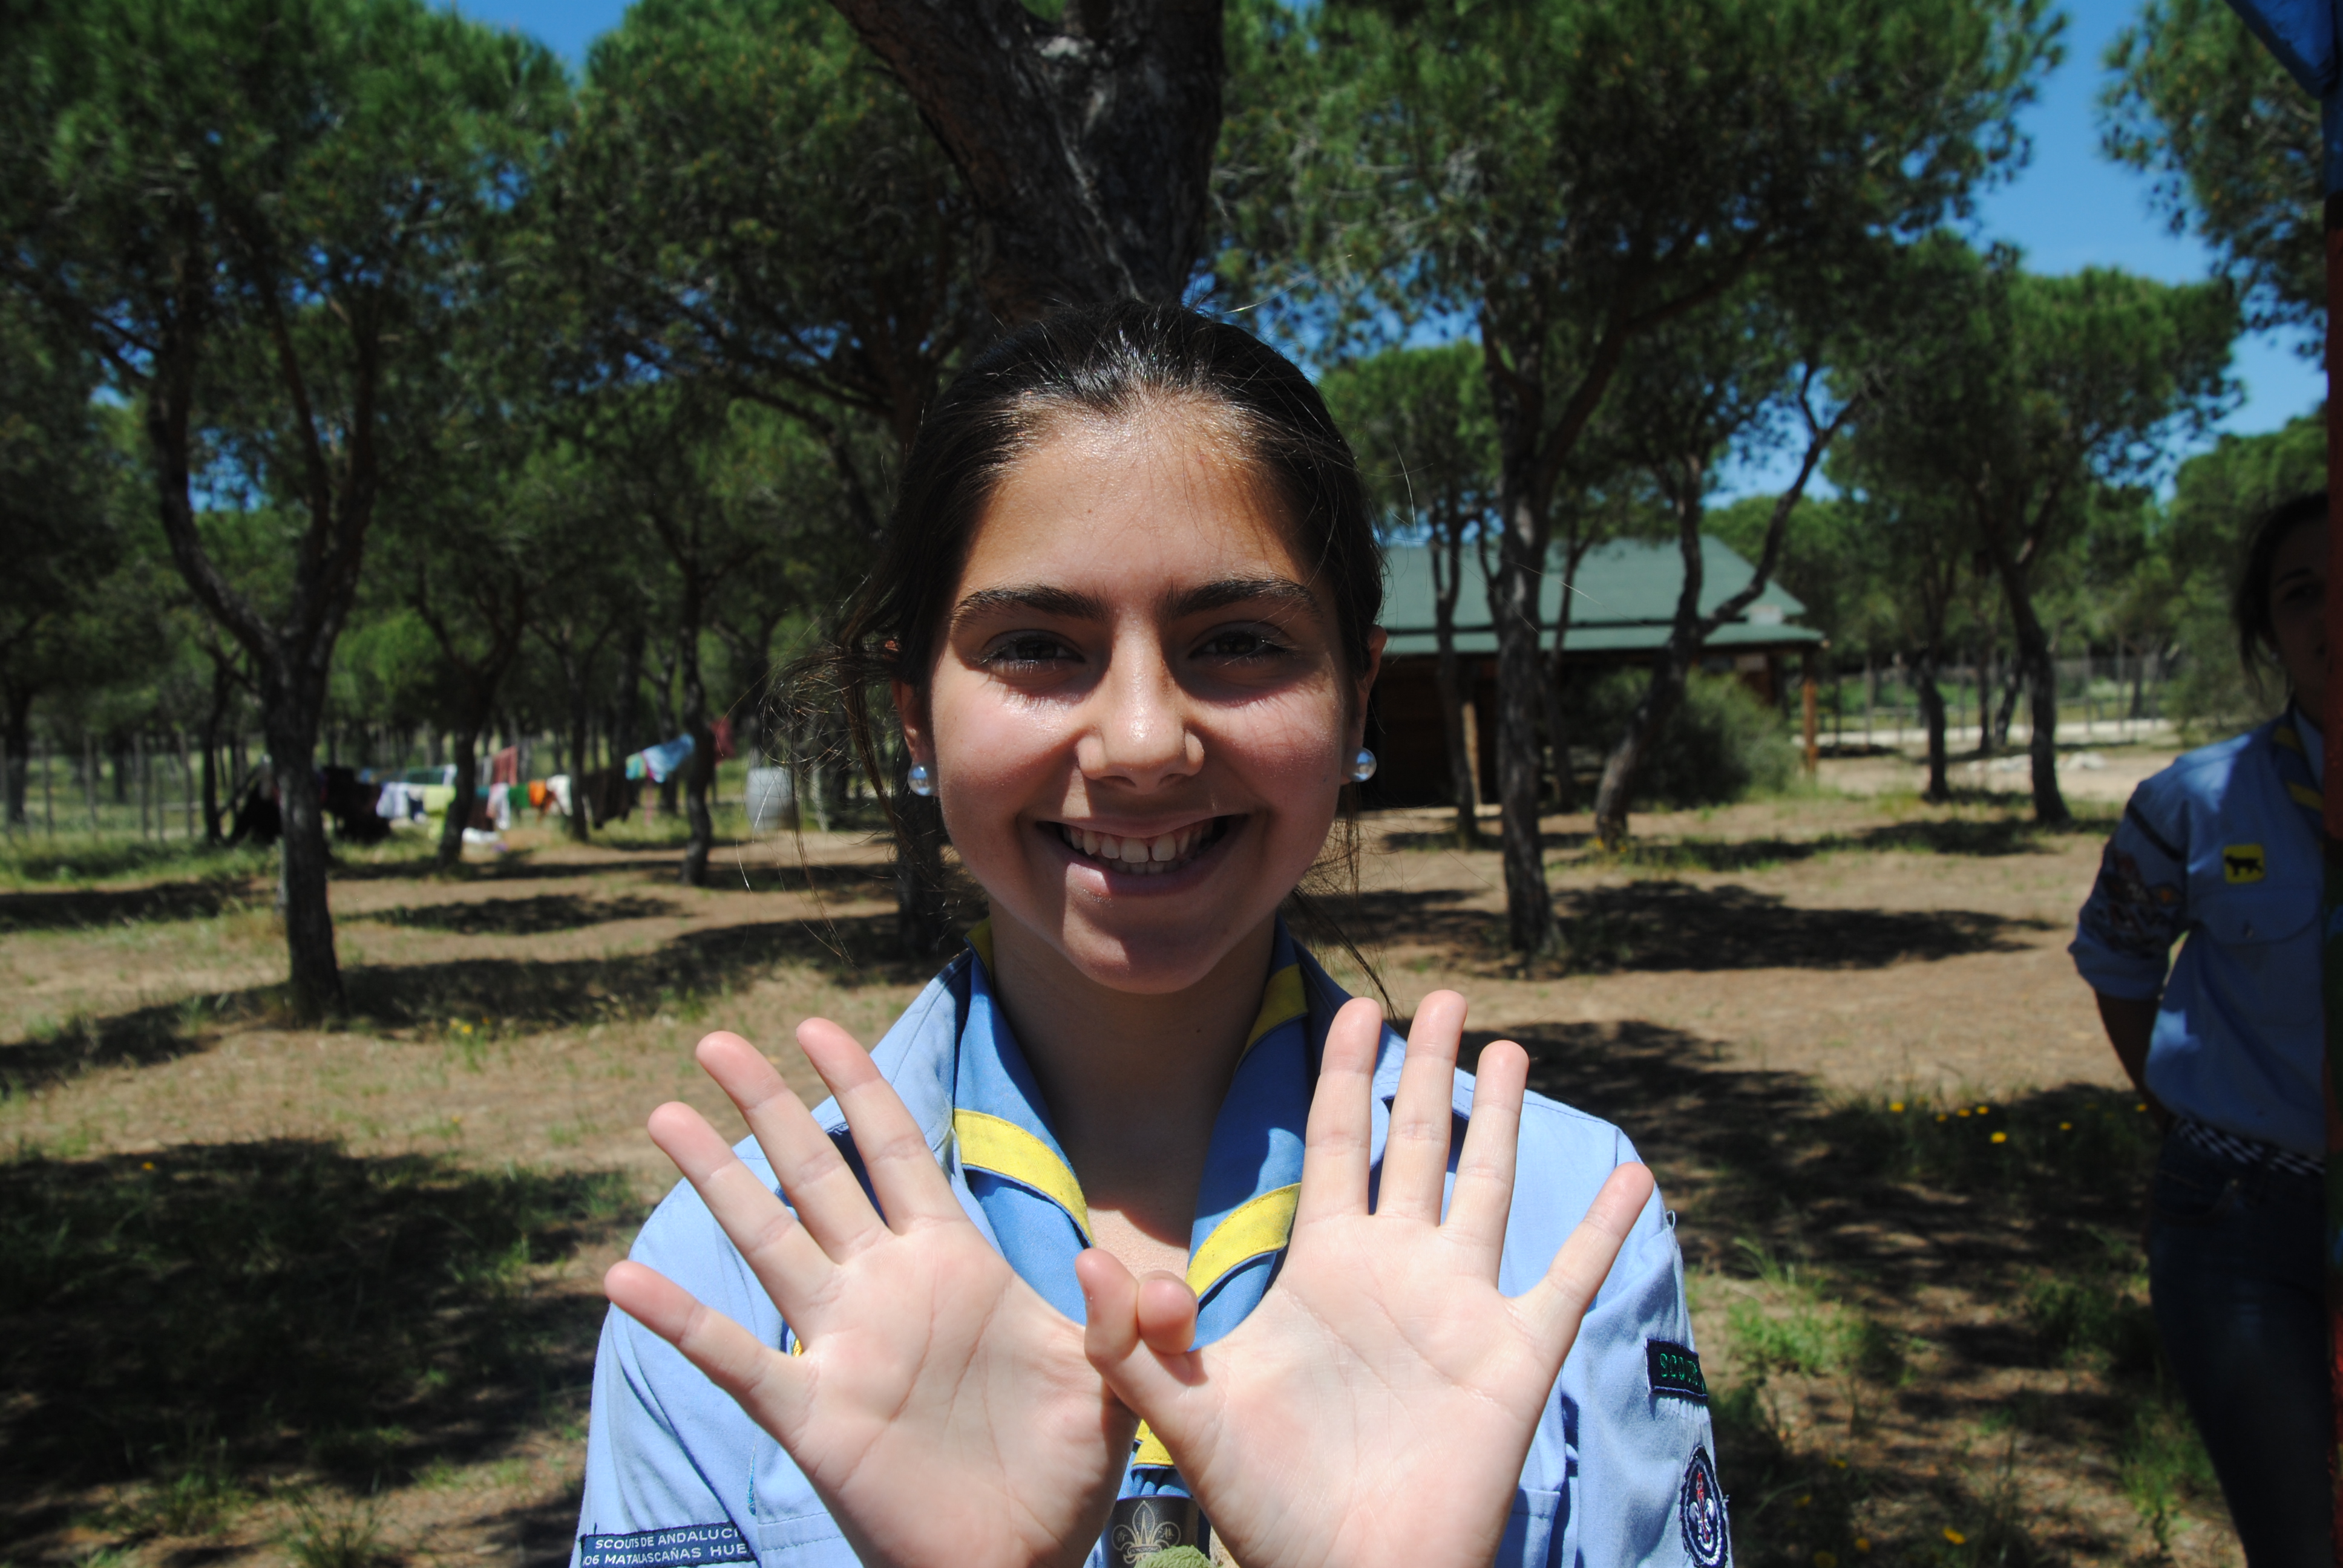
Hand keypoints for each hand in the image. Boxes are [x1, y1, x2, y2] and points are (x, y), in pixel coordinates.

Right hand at [605, 1026, 1137, 1567]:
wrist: (1028, 1563)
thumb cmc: (1067, 1471)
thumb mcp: (1114, 1383)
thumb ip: (1120, 1319)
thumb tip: (1113, 1261)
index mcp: (953, 1263)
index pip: (896, 1151)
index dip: (858, 1087)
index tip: (815, 1026)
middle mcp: (886, 1289)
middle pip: (816, 1175)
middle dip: (767, 1105)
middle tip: (715, 1042)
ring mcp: (844, 1347)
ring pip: (767, 1241)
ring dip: (715, 1179)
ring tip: (661, 1116)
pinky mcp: (816, 1416)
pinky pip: (736, 1358)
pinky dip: (681, 1320)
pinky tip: (622, 1278)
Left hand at [1076, 992, 1653, 1567]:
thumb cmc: (1265, 1510)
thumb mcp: (1185, 1416)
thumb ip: (1135, 1343)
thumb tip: (1085, 1262)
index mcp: (1324, 1268)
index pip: (1339, 1144)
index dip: (1344, 1075)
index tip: (1353, 1008)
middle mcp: (1397, 1273)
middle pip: (1417, 1144)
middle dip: (1425, 1068)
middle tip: (1442, 995)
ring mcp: (1461, 1310)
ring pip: (1488, 1188)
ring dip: (1503, 1119)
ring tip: (1511, 1048)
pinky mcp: (1515, 1358)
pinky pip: (1568, 1278)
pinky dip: (1602, 1228)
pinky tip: (1634, 1177)